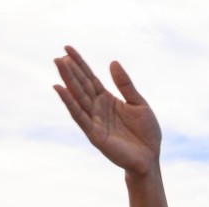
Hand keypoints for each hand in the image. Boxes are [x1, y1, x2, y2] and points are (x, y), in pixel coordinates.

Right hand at [54, 45, 160, 176]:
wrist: (150, 158)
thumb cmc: (146, 133)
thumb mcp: (139, 104)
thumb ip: (125, 85)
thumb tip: (113, 62)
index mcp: (107, 100)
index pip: (90, 78)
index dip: (79, 63)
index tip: (67, 47)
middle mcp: (98, 108)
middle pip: (82, 86)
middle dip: (71, 71)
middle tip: (58, 55)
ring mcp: (95, 120)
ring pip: (78, 98)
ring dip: (68, 81)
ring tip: (58, 65)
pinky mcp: (95, 134)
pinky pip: (80, 116)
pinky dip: (70, 103)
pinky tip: (60, 89)